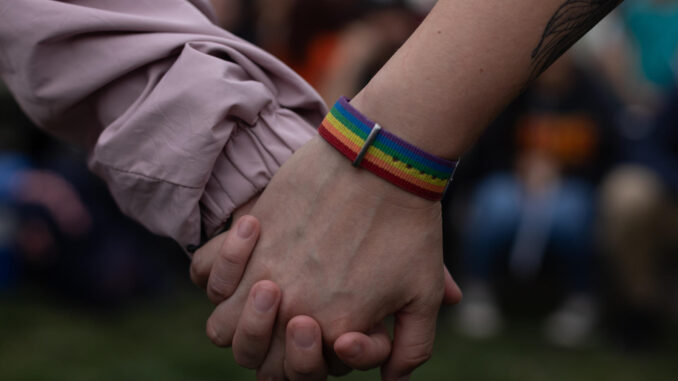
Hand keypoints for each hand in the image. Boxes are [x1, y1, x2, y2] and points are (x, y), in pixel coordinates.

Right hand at [206, 135, 462, 379]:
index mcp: (329, 330)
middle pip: (249, 355)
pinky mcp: (251, 232)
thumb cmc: (410, 227)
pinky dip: (218, 269)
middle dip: (270, 345)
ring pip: (219, 325)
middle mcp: (288, 306)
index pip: (288, 374)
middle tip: (295, 311)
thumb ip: (410, 349)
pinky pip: (205, 267)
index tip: (329, 328)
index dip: (304, 359)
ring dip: (237, 315)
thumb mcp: (424, 294)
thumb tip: (392, 380)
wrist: (387, 160)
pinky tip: (250, 248)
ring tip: (267, 284)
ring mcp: (263, 269)